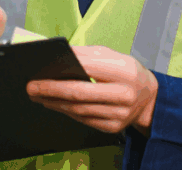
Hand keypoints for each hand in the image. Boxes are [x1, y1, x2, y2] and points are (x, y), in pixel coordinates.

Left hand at [26, 46, 158, 136]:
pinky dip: (66, 111)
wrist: (149, 98)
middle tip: (31, 87)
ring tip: (37, 95)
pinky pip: (83, 119)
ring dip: (54, 103)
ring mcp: (119, 114)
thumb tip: (57, 56)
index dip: (63, 70)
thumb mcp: (112, 56)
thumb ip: (86, 55)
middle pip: (80, 93)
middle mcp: (124, 95)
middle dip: (51, 90)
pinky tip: (54, 104)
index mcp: (125, 71)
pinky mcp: (113, 127)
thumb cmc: (126, 72)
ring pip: (78, 109)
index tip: (41, 71)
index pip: (88, 69)